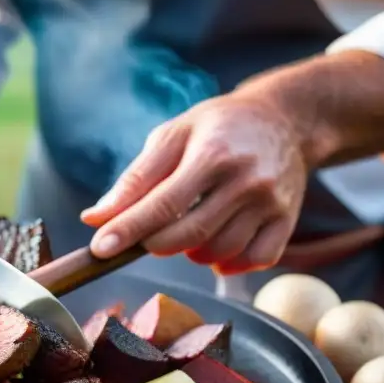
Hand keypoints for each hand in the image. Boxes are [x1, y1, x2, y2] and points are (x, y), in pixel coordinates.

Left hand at [80, 92, 309, 274]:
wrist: (284, 119)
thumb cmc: (218, 126)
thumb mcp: (172, 136)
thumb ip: (135, 179)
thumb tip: (95, 218)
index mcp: (212, 153)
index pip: (163, 204)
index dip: (129, 230)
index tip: (100, 248)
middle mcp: (246, 180)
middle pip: (190, 234)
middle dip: (155, 244)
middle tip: (144, 238)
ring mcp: (271, 202)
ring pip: (221, 251)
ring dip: (192, 253)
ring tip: (184, 232)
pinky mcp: (288, 219)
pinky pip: (256, 259)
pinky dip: (230, 263)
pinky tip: (215, 247)